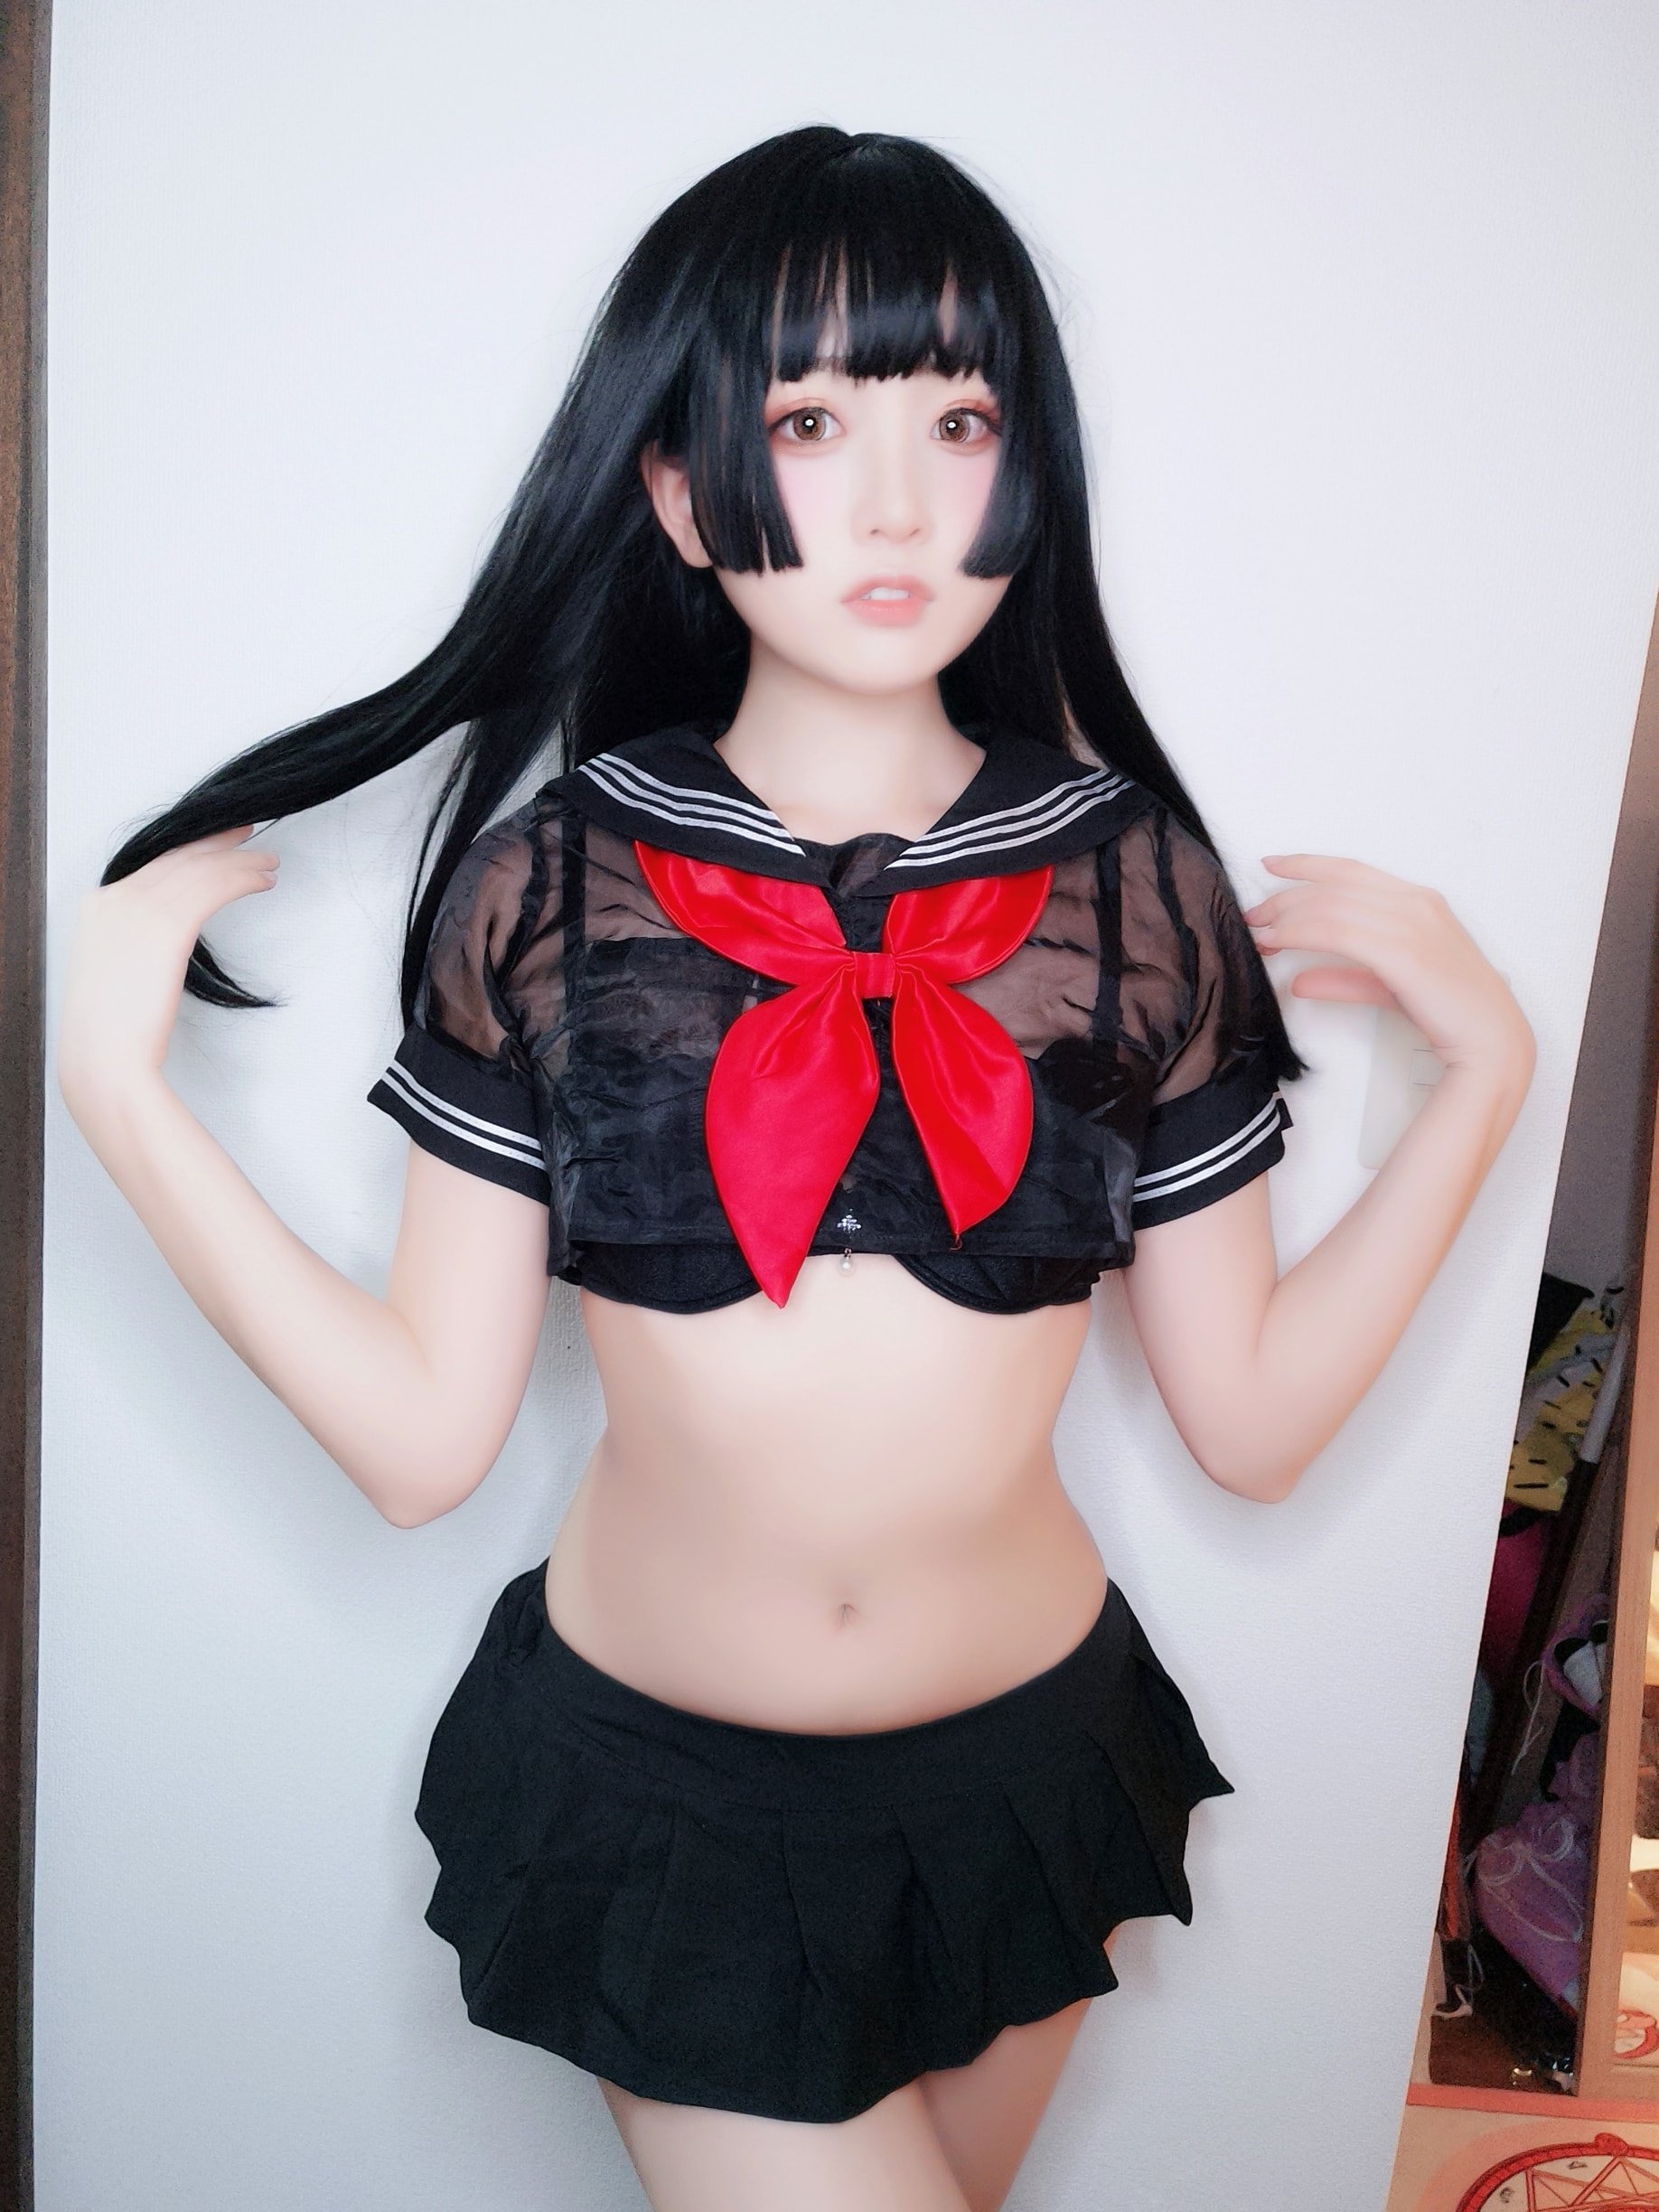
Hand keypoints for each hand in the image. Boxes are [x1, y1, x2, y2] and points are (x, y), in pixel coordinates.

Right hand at [57, 825, 280, 1114]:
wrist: (106, 1058)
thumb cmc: (115, 1033)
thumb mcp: (117, 974)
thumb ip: (137, 945)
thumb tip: (168, 941)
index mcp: (100, 907)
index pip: (154, 865)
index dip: (190, 850)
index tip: (216, 844)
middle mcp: (115, 897)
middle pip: (178, 857)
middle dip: (216, 843)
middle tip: (247, 832)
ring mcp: (138, 906)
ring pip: (201, 868)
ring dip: (240, 862)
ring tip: (269, 863)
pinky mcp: (166, 922)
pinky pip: (213, 887)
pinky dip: (242, 878)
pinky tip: (264, 881)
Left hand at [1241, 854, 1533, 1078]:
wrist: (1490, 1039)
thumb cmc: (1449, 1010)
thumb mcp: (1390, 986)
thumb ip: (1346, 979)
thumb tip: (1299, 981)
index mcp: (1418, 900)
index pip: (1351, 869)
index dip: (1307, 863)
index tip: (1271, 864)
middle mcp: (1415, 903)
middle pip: (1333, 886)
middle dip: (1286, 898)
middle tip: (1253, 916)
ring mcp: (1411, 925)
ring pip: (1331, 906)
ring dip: (1287, 918)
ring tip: (1259, 934)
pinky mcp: (1404, 952)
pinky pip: (1339, 933)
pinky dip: (1301, 936)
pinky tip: (1280, 946)